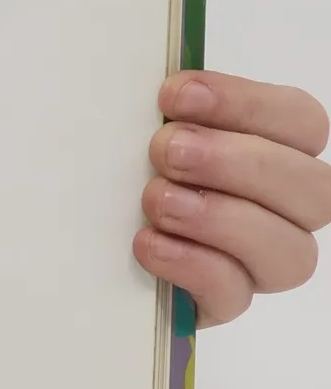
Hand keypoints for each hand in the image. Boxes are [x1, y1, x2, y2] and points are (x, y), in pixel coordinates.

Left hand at [135, 70, 330, 326]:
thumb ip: (168, 110)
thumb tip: (167, 85)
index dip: (247, 104)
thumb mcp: (138, 128)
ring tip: (157, 200)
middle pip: (314, 190)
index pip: (301, 122)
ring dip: (221, 218)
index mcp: (276, 151)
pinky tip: (149, 242)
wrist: (81, 236)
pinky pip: (235, 294)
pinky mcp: (221, 303)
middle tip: (167, 149)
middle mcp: (283, 210)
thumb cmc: (122, 167)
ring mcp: (257, 262)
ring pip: (290, 252)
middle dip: (237, 163)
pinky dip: (193, 265)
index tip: (176, 95)